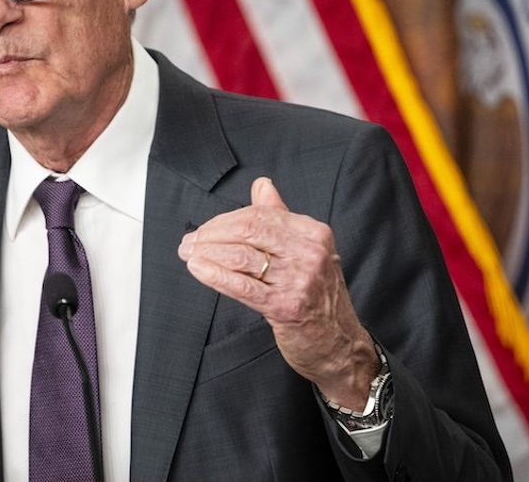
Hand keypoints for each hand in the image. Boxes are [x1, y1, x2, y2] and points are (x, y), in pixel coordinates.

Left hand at [177, 177, 378, 408]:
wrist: (339, 343)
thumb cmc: (317, 297)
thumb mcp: (306, 251)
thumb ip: (281, 217)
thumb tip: (262, 186)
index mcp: (313, 233)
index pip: (260, 215)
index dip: (225, 220)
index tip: (204, 229)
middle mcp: (309, 253)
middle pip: (248, 231)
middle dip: (211, 235)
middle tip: (189, 242)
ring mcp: (299, 280)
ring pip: (241, 257)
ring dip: (207, 254)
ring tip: (189, 255)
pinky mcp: (286, 307)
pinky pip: (242, 286)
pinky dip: (214, 275)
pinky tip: (198, 269)